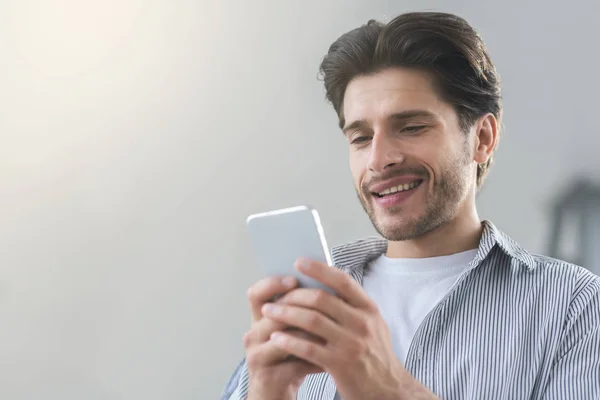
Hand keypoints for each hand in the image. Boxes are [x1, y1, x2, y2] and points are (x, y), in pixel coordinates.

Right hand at [243, 276, 322, 399]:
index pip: (257, 293)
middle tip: (327, 304)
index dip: (272, 284)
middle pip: (273, 313)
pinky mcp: (266, 376)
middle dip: (301, 308)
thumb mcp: (292, 332)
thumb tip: (328, 288)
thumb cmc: (289, 359)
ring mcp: (256, 355)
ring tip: (332, 332)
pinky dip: (314, 361)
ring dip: (311, 335)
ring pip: (284, 338)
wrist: (276, 393)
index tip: (294, 280)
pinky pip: (293, 364)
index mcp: (260, 319)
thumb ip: (302, 311)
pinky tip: (329, 360)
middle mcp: (253, 334)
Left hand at [262, 259, 437, 399]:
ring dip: (285, 314)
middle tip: (276, 297)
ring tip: (269, 313)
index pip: (342, 281)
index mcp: (369, 309)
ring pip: (311, 320)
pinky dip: (289, 341)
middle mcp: (362, 323)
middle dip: (293, 295)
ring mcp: (352, 344)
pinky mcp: (340, 365)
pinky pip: (308, 348)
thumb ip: (352, 307)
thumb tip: (321, 284)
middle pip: (321, 299)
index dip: (319, 269)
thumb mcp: (372, 325)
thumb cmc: (374, 355)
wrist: (389, 390)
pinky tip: (276, 338)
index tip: (298, 262)